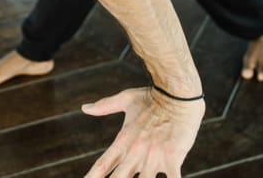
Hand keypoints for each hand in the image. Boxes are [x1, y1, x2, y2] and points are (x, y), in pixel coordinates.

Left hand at [81, 87, 203, 177]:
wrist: (177, 93)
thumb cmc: (152, 97)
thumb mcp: (125, 99)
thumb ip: (104, 106)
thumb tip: (84, 108)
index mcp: (123, 141)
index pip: (103, 164)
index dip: (92, 177)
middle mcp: (136, 152)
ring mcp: (154, 156)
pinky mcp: (173, 157)